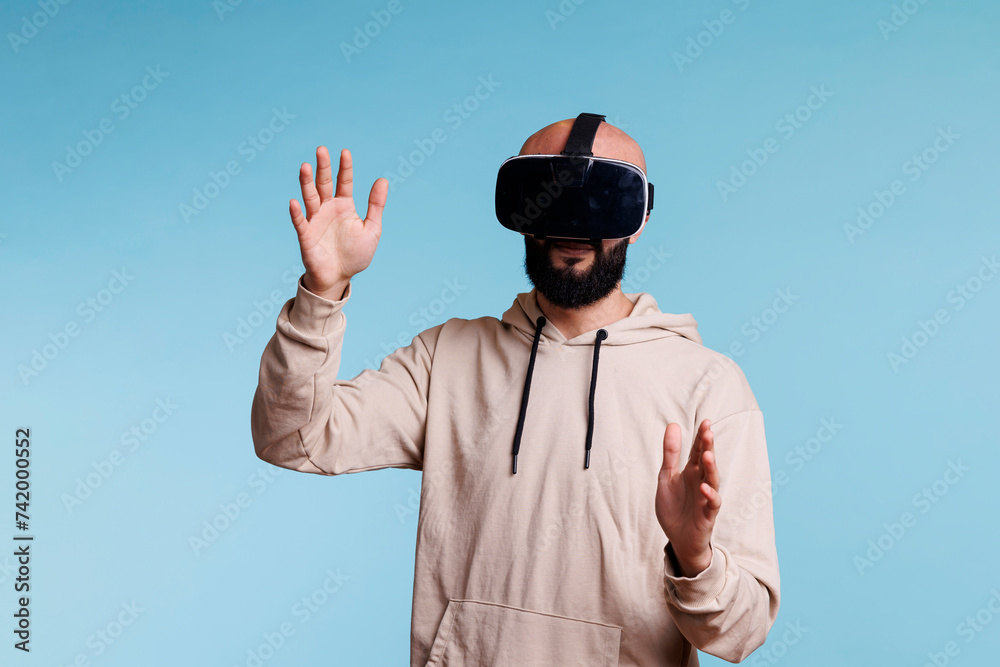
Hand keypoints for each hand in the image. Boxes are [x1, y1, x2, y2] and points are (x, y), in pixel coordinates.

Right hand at [290, 146, 386, 299]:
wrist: (339, 277)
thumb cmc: (355, 254)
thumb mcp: (372, 229)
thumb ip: (376, 206)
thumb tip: (383, 180)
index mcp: (344, 205)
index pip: (344, 181)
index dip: (344, 167)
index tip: (345, 152)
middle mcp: (328, 208)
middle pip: (324, 183)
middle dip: (323, 167)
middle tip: (321, 149)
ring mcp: (315, 220)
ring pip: (310, 197)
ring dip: (307, 183)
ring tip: (306, 166)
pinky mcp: (306, 235)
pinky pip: (300, 222)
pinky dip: (297, 212)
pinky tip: (294, 201)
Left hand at [655, 419, 720, 575]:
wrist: (678, 539)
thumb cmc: (674, 507)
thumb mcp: (666, 477)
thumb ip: (670, 453)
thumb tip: (673, 425)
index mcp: (691, 472)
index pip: (698, 451)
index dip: (702, 438)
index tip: (706, 422)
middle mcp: (701, 482)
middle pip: (707, 462)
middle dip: (708, 447)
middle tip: (709, 432)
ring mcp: (706, 497)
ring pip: (713, 480)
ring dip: (711, 467)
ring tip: (708, 455)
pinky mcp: (707, 514)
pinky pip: (712, 503)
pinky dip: (710, 495)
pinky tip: (704, 487)